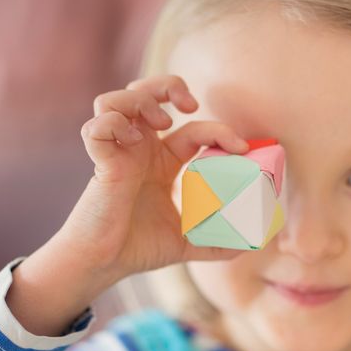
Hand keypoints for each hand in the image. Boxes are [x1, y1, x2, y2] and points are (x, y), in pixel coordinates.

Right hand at [62, 74, 249, 282]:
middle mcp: (140, 150)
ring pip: (116, 99)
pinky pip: (97, 126)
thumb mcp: (188, 242)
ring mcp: (118, 151)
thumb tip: (254, 244)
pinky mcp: (101, 161)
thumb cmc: (138, 248)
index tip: (240, 147)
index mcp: (162, 162)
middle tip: (189, 106)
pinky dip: (114, 123)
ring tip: (160, 123)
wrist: (106, 264)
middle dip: (170, 86)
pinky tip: (131, 140)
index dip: (218, 130)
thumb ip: (218, 242)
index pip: (193, 128)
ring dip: (142, 100)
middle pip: (146, 91)